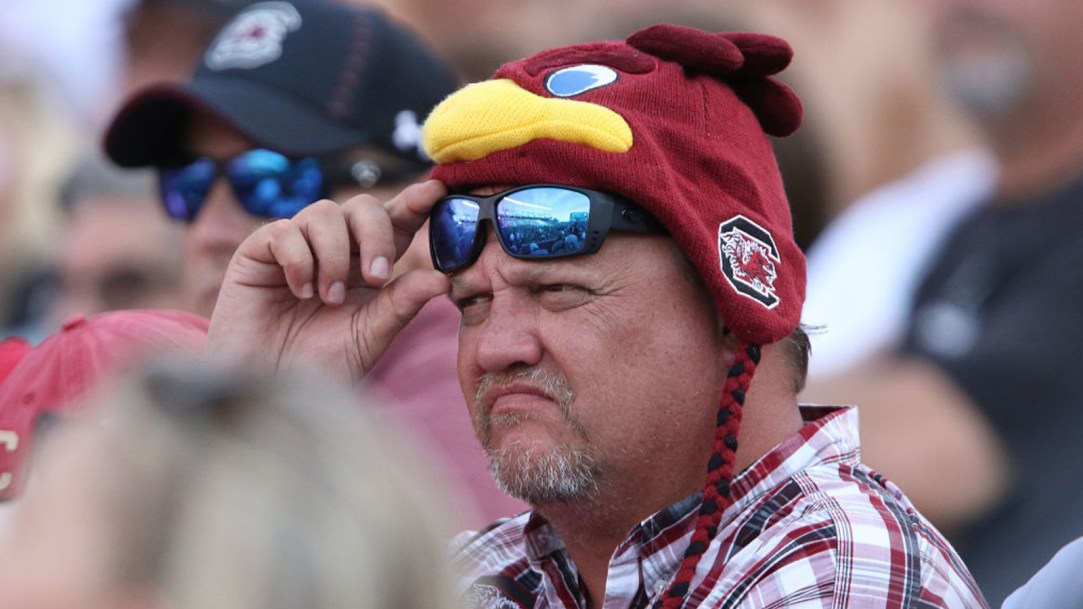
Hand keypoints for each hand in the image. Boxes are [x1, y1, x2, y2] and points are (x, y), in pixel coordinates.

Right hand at [206, 180, 451, 381]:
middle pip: (364, 207)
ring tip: (329, 298)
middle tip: (377, 276)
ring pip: (324, 213)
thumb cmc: (320, 363)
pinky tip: (299, 291)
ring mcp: (296, 245)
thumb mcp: (370, 336)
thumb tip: (443, 279)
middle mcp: (335, 247)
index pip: (396, 222)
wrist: (267, 385)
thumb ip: (402, 304)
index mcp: (367, 263)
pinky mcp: (258, 251)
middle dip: (376, 235)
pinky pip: (285, 231)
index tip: (435, 191)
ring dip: (334, 256)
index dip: (415, 202)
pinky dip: (298, 260)